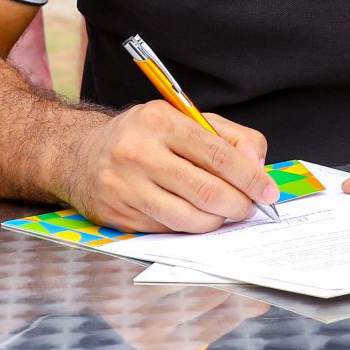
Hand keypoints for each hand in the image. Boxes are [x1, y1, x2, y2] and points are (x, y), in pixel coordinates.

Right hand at [54, 103, 273, 233]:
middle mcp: (139, 151)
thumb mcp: (184, 120)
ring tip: (224, 214)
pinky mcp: (118, 214)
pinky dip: (190, 228)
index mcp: (161, 120)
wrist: (81, 155)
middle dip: (238, 205)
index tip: (268, 192)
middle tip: (249, 208)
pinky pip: (167, 230)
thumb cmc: (143, 136)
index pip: (218, 154)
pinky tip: (196, 217)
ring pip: (188, 218)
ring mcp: (125, 185)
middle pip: (205, 190)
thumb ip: (229, 137)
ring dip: (216, 221)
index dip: (250, 178)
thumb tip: (257, 166)